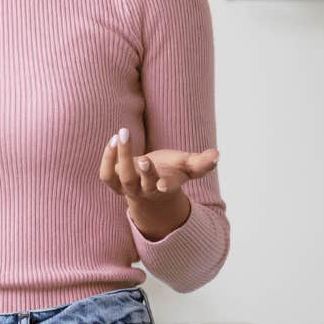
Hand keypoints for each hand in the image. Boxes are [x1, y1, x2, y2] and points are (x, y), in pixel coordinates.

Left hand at [98, 127, 219, 239]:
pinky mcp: (114, 182)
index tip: (163, 184)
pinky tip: (114, 140)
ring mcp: (128, 187)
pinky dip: (107, 158)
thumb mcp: (188, 166)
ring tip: (124, 133)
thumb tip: (217, 155)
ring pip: (122, 177)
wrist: (149, 186)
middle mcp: (145, 190)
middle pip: (140, 184)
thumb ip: (202, 162)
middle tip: (144, 158)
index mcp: (165, 186)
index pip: (165, 188)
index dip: (165, 186)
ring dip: (122, 156)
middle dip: (142, 172)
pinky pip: (106, 174)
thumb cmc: (171, 171)